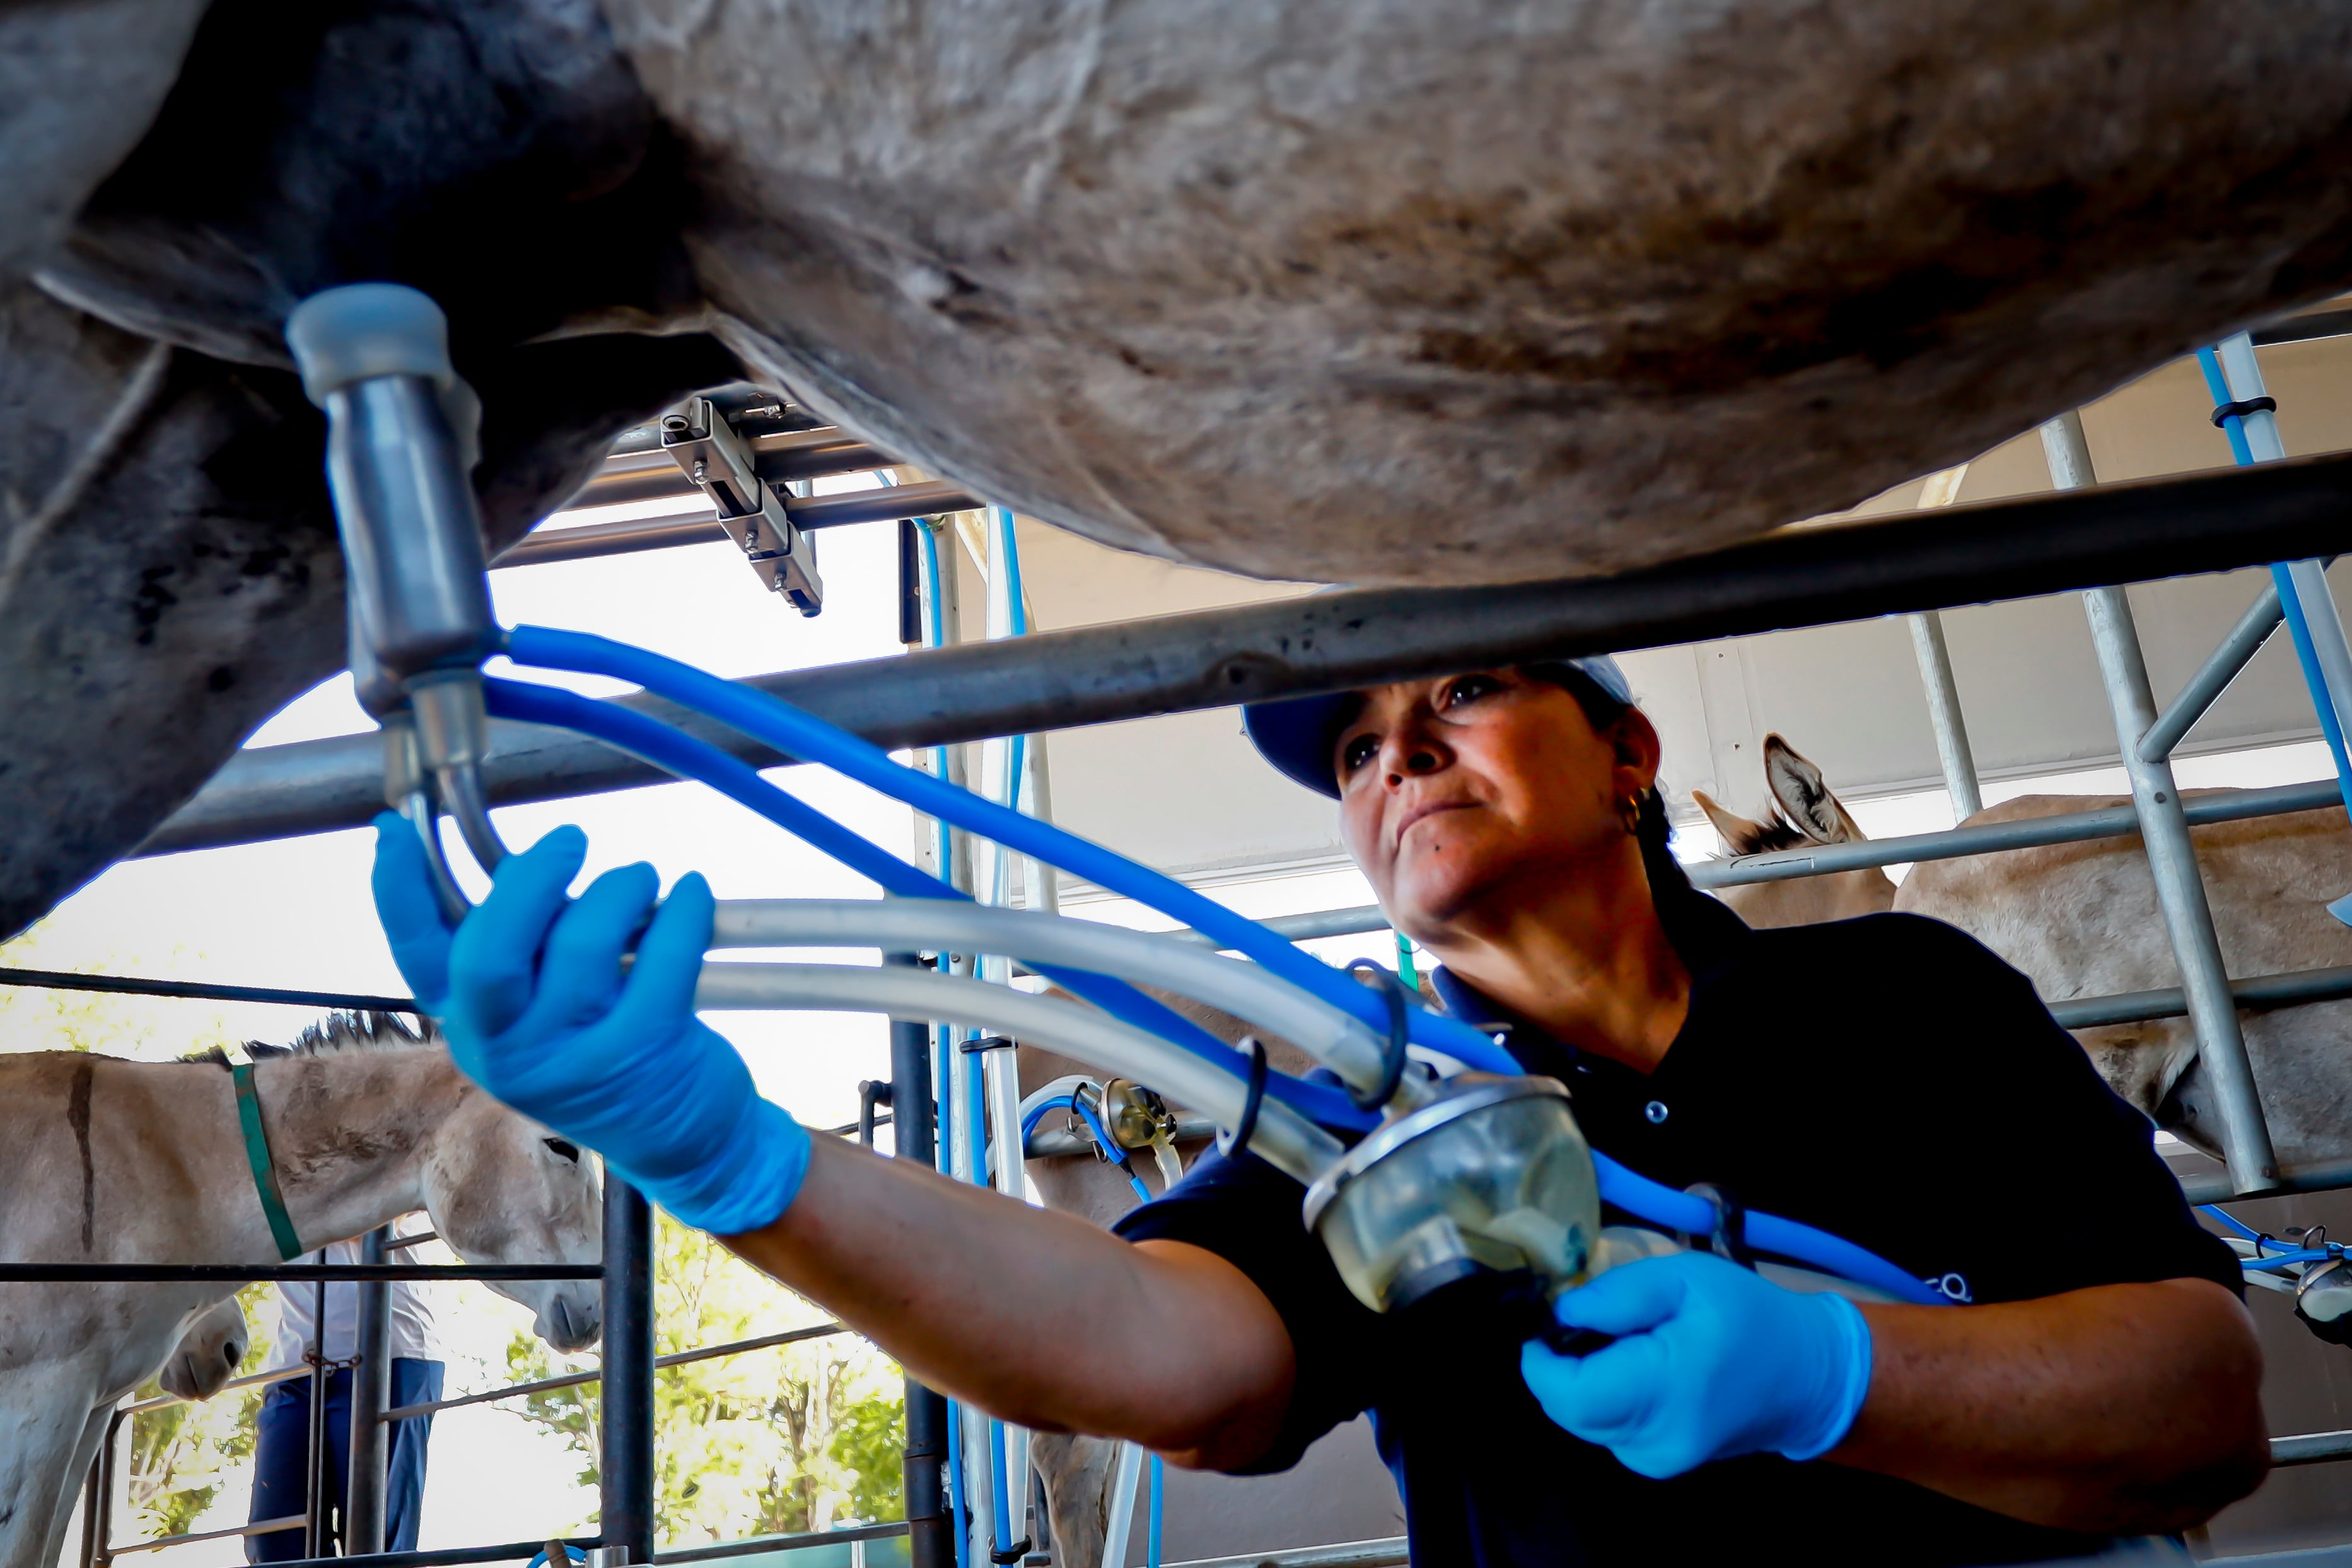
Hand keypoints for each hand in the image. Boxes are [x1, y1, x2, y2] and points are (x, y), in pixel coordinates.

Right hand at [370, 814, 809, 1235]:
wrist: (684, 1139)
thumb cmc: (605, 1046)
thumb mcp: (541, 1009)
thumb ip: (521, 946)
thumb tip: (519, 864)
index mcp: (470, 1025)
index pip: (417, 955)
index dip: (397, 890)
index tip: (392, 828)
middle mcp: (507, 1050)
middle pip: (492, 953)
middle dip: (532, 879)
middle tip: (571, 840)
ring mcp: (574, 1058)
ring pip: (585, 943)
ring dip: (621, 888)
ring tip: (641, 880)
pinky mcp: (643, 1051)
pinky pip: (664, 955)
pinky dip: (684, 909)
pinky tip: (693, 893)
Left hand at [1520, 1251, 1872, 1478]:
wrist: (1805, 1377)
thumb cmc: (1748, 1316)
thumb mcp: (1686, 1277)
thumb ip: (1619, 1294)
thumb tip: (1563, 1313)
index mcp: (1667, 1390)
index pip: (1570, 1396)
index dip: (1540, 1361)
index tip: (1545, 1324)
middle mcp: (1656, 1440)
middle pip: (1567, 1410)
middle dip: (1559, 1365)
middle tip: (1587, 1323)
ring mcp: (1656, 1461)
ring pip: (1582, 1420)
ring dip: (1581, 1380)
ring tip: (1619, 1343)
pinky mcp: (1656, 1464)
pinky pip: (1605, 1428)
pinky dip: (1603, 1397)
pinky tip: (1633, 1369)